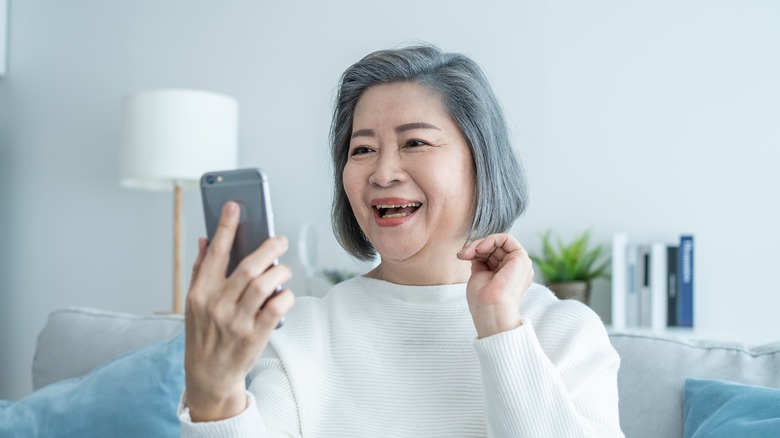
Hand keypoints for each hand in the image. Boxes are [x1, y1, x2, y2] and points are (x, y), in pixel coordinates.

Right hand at [184, 201, 294, 421]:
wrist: (209, 376)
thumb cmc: (204, 334)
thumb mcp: (194, 303)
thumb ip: (201, 270)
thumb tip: (205, 239)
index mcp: (200, 293)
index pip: (214, 253)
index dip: (224, 226)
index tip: (234, 205)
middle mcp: (217, 305)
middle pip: (248, 267)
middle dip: (269, 248)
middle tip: (280, 240)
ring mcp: (237, 322)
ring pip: (265, 285)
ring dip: (280, 272)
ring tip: (283, 269)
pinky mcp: (255, 336)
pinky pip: (278, 308)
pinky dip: (286, 297)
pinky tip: (284, 295)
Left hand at [457, 233, 533, 338]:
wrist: (490, 310)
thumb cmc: (483, 300)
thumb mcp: (479, 275)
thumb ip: (481, 262)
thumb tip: (475, 251)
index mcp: (506, 275)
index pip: (491, 254)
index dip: (475, 251)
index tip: (462, 256)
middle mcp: (515, 269)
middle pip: (494, 247)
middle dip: (475, 247)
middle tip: (462, 254)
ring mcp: (519, 263)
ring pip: (498, 241)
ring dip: (479, 244)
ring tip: (468, 253)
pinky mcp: (522, 258)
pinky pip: (506, 238)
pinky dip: (490, 239)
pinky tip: (480, 249)